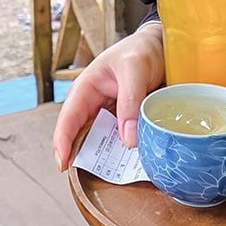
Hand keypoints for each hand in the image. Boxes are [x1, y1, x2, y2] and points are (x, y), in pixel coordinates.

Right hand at [52, 22, 165, 170]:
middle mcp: (94, 106)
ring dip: (107, 158)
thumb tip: (127, 140)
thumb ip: (130, 101)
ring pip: (103, 143)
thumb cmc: (142, 50)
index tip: (62, 165)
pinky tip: (132, 166)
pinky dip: (125, 154)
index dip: (61, 143)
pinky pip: (123, 141)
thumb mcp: (134, 69)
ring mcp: (111, 116)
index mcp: (85, 89)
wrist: (163, 46)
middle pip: (82, 136)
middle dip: (84, 157)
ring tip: (114, 176)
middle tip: (92, 179)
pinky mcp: (127, 123)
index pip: (68, 119)